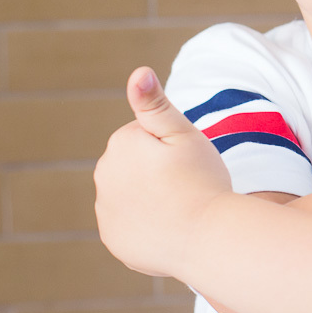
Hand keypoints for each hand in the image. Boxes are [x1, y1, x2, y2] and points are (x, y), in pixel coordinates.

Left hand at [94, 67, 232, 277]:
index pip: (144, 136)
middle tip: (186, 182)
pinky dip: (146, 223)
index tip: (186, 161)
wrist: (207, 238)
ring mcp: (106, 212)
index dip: (170, 146)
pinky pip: (129, 223)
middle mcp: (103, 177)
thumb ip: (155, 103)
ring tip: (180, 205)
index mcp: (119, 145)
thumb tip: (138, 72)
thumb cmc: (202, 180)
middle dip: (155, 169)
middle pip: (134, 164)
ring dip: (150, 196)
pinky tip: (169, 227)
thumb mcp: (184, 133)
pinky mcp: (113, 240)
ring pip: (131, 193)